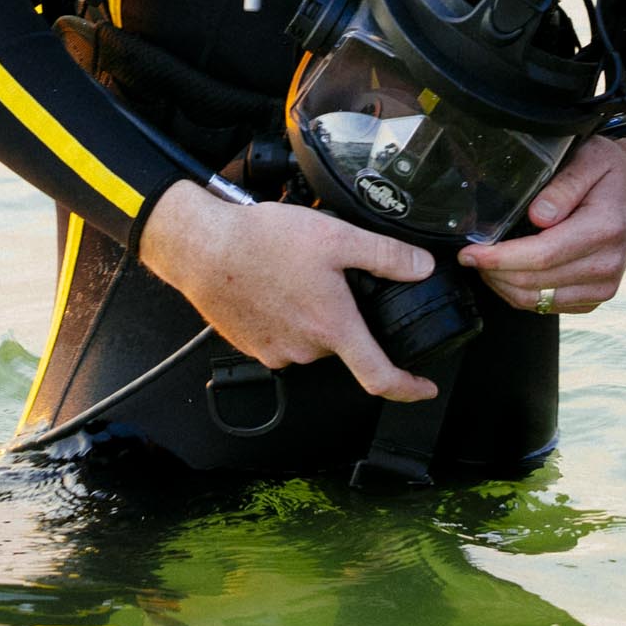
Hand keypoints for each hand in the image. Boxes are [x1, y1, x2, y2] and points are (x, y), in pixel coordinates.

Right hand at [136, 188, 440, 401]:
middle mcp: (305, 349)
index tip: (424, 387)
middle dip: (343, 314)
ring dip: (312, 313)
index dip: (409, 388)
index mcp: (332, 327)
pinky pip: (283, 336)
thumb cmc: (260, 242)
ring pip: (312, 338)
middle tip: (328, 276)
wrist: (202, 249)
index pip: (379, 377)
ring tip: (295, 274)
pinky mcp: (252, 346)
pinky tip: (274, 284)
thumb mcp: (336, 237)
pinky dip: (286, 315)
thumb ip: (386, 255)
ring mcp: (276, 351)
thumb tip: (421, 268)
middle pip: (342, 342)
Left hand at [458, 132, 625, 314]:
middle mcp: (607, 265)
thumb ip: (563, 185)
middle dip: (494, 272)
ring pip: (536, 301)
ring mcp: (603, 287)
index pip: (543, 255)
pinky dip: (519, 292)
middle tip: (470, 254)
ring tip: (485, 262)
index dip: (501, 258)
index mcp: (605, 229)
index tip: (470, 252)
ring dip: (503, 285)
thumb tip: (537, 216)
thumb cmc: (610, 173)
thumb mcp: (590, 159)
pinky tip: (508, 272)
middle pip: (534, 282)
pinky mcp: (593, 299)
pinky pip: (545, 306)